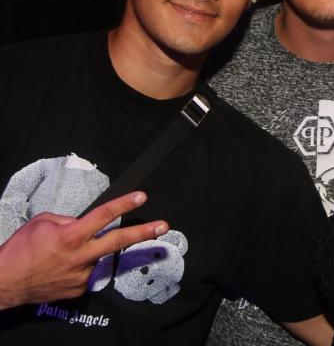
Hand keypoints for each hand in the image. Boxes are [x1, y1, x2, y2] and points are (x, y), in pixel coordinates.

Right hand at [0, 191, 167, 309]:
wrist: (3, 284)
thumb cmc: (20, 250)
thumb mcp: (44, 223)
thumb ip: (70, 221)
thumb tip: (84, 223)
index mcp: (71, 236)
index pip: (104, 215)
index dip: (124, 204)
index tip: (141, 197)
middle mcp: (80, 256)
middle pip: (118, 240)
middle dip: (143, 232)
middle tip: (163, 226)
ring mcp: (81, 275)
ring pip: (98, 255)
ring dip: (91, 250)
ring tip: (62, 253)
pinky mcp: (79, 289)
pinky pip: (87, 271)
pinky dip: (81, 264)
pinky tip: (62, 266)